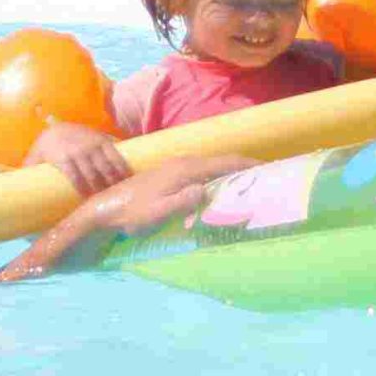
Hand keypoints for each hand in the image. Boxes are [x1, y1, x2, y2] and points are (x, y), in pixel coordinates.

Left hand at [23, 122, 131, 194]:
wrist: (58, 128)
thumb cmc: (46, 150)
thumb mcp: (35, 160)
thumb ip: (28, 174)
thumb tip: (16, 192)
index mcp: (62, 156)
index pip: (74, 174)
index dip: (82, 189)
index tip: (88, 202)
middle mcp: (78, 149)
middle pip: (93, 173)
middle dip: (100, 188)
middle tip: (106, 203)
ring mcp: (92, 144)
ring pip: (106, 164)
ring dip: (114, 180)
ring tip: (119, 194)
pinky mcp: (103, 141)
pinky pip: (115, 155)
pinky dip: (122, 167)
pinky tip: (129, 179)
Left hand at [98, 152, 255, 236]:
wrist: (107, 207)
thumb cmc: (132, 213)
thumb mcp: (157, 213)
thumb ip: (182, 202)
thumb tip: (205, 190)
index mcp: (184, 170)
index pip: (223, 163)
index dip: (246, 165)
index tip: (269, 169)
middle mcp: (182, 163)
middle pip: (221, 161)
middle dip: (244, 167)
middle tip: (266, 179)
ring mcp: (176, 166)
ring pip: (211, 166)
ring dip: (231, 172)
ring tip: (250, 184)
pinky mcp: (171, 173)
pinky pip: (202, 170)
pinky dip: (218, 175)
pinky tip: (222, 188)